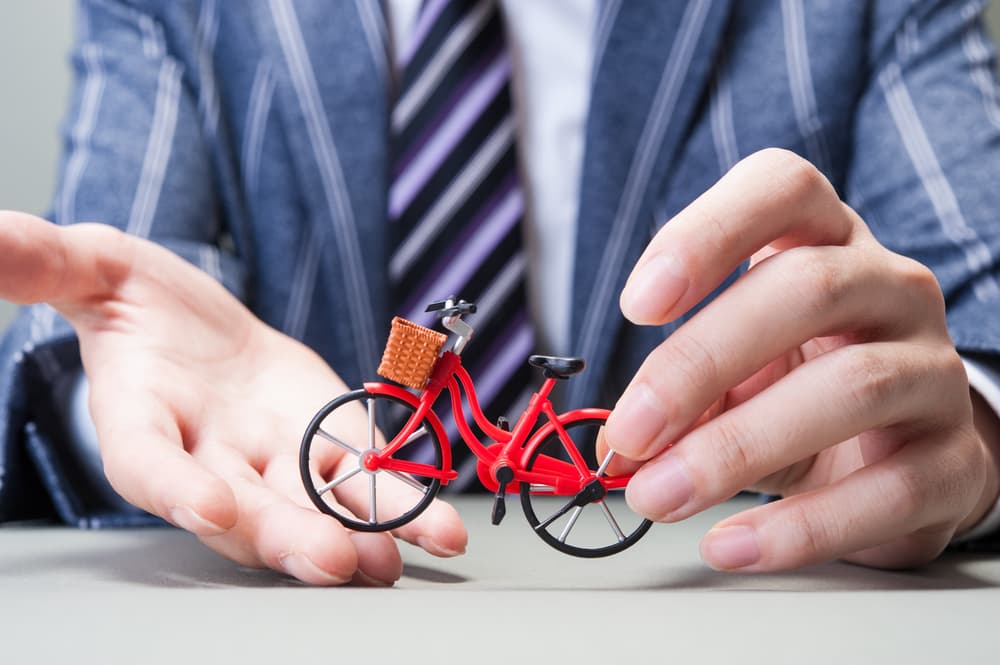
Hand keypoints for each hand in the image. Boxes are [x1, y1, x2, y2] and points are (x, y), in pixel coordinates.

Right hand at [0, 211, 466, 584]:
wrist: (202, 326)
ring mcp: (275, 462)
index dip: (171, 485)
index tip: (200, 505)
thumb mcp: (91, 265)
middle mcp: (209, 460)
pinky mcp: (329, 448)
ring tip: (392, 560)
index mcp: (141, 423)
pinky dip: (403, 507)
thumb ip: (44, 261)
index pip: (147, 463)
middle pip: (243, 510)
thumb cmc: (142, 302)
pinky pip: (365, 484)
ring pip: (311, 508)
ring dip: (355, 535)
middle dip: (286, 534)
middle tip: (329, 560)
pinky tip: (440, 531)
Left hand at [602, 149, 999, 571]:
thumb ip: (680, 389)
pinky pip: (887, 489)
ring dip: (736, 448)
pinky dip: (798, 526)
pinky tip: (731, 544)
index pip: (781, 190)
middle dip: (700, 362)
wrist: (897, 450)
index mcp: (824, 241)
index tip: (639, 304)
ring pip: (851, 387)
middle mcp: (889, 289)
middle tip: (632, 431)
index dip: (707, 235)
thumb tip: (621, 441)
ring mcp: (931, 370)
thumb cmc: (798, 381)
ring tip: (659, 495)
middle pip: (805, 289)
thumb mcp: (734, 367)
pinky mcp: (953, 459)